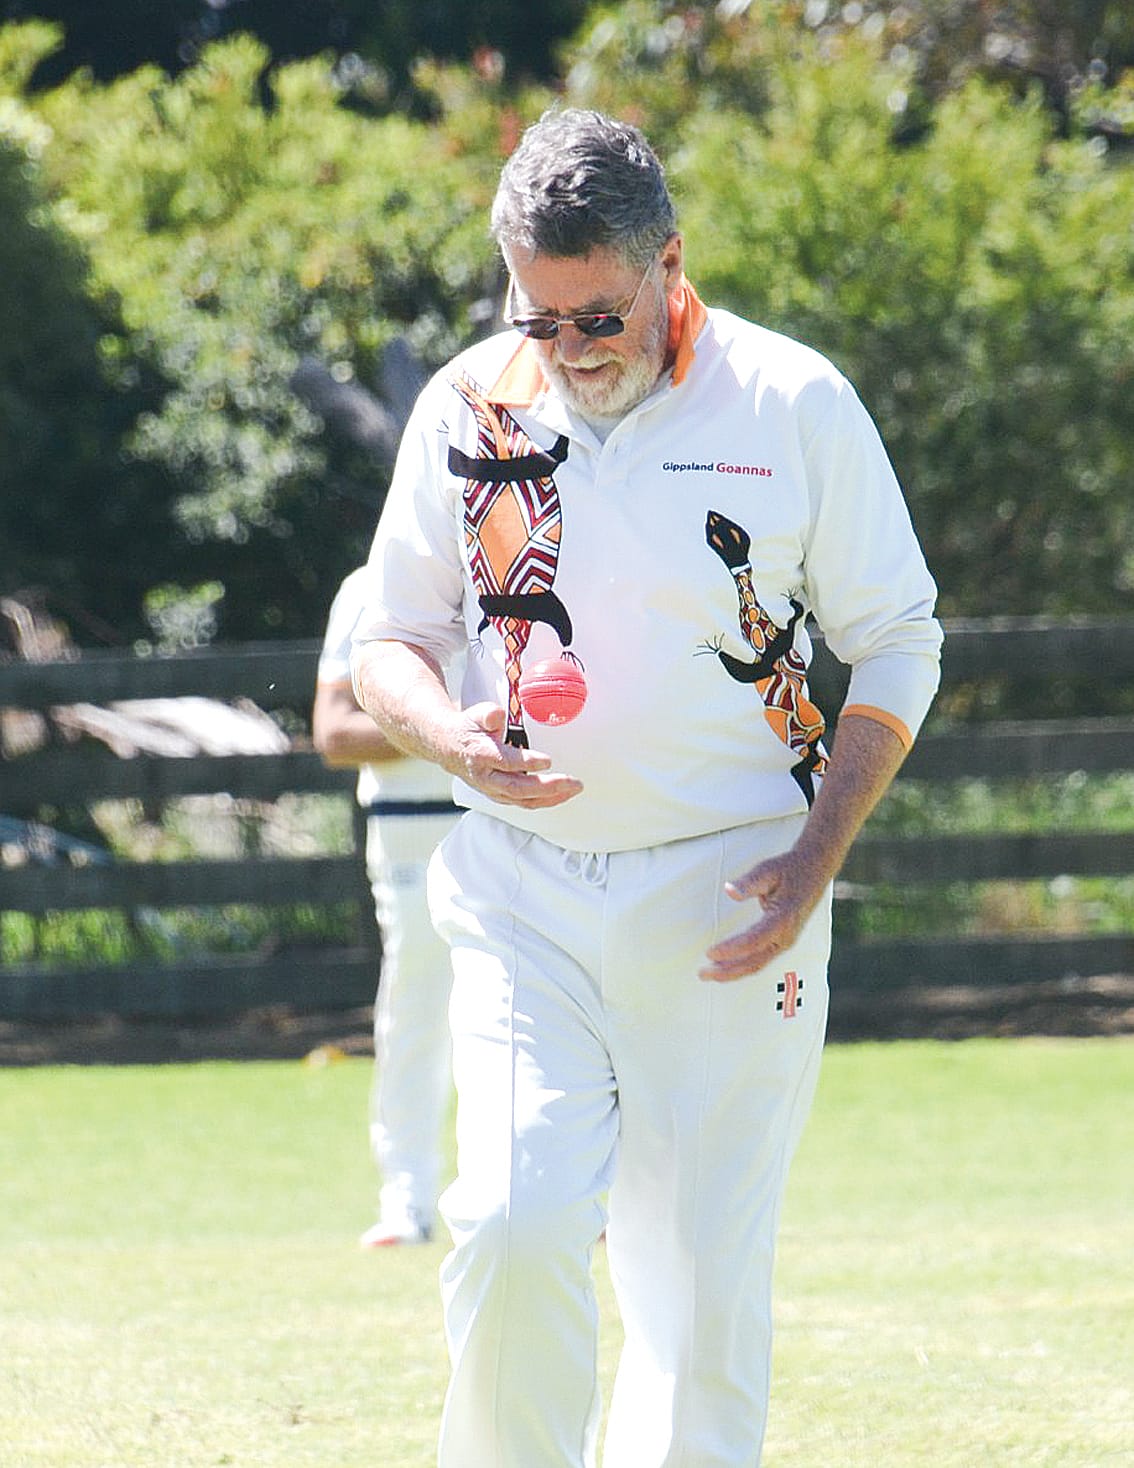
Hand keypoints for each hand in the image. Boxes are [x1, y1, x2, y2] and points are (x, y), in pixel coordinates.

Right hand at [452, 703, 582, 808]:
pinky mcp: (501, 796)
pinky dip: (546, 801)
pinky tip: (563, 794)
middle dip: (547, 787)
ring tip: (574, 788)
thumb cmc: (468, 730)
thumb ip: (488, 714)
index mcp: (480, 755)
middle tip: (572, 781)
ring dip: (551, 797)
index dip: (526, 762)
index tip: (548, 760)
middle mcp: (486, 778)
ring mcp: (493, 790)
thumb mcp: (475, 714)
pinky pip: (525, 802)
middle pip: (517, 788)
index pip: (505, 762)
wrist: (449, 749)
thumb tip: (497, 715)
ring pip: (524, 800)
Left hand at [699, 847, 826, 982]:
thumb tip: (729, 889)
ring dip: (733, 972)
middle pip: (754, 962)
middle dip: (727, 971)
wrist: (815, 869)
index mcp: (783, 919)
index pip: (752, 942)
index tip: (710, 952)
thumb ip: (748, 883)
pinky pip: (761, 959)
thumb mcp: (767, 870)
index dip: (730, 950)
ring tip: (710, 974)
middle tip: (703, 973)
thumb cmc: (790, 869)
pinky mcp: (783, 940)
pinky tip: (727, 966)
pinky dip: (742, 966)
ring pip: (757, 964)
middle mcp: (786, 935)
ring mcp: (786, 940)